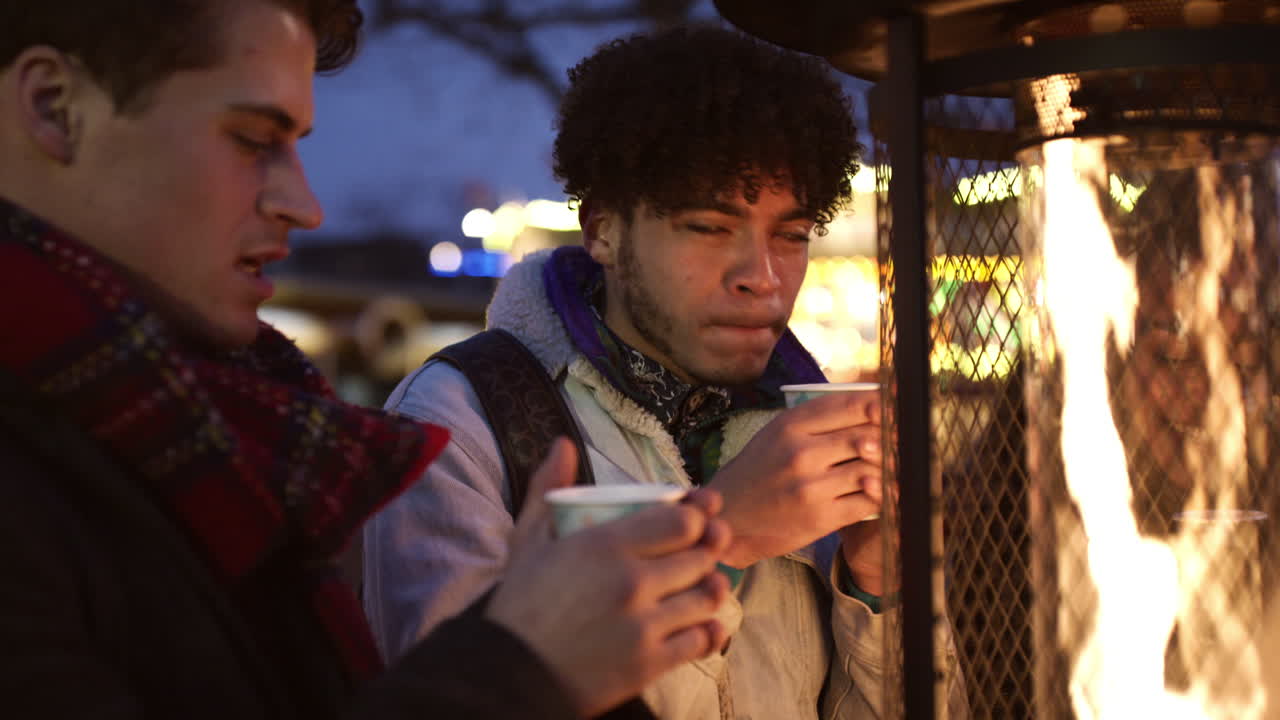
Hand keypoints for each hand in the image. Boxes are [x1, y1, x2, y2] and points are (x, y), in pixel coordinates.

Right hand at [486, 438, 732, 716]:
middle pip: (701, 556)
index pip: (683, 522)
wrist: (510, 674)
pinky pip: (701, 641)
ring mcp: (643, 625)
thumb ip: (549, 488)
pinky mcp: (649, 664)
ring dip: (710, 589)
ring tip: (704, 586)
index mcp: (605, 545)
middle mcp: (631, 582)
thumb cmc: (520, 605)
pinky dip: (709, 631)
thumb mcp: (529, 540)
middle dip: (708, 550)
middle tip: (703, 550)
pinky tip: (703, 625)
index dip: (697, 517)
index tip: (695, 518)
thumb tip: (563, 443)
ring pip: (706, 598)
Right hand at [709, 390, 881, 567]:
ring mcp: (811, 487)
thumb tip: (873, 402)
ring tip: (895, 466)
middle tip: (903, 441)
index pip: (852, 405)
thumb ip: (818, 419)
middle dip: (892, 438)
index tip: (897, 407)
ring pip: (873, 470)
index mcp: (791, 425)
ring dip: (890, 469)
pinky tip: (883, 491)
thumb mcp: (778, 433)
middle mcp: (801, 453)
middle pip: (869, 436)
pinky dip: (883, 496)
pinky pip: (869, 502)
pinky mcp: (821, 518)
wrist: (729, 516)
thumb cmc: (759, 470)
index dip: (884, 405)